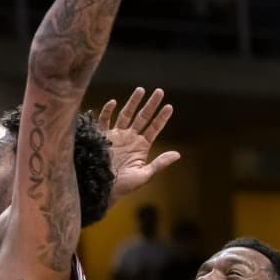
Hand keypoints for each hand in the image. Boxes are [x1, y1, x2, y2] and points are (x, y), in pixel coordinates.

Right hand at [99, 87, 179, 201]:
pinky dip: (108, 111)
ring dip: (133, 102)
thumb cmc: (123, 186)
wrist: (102, 189)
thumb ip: (160, 163)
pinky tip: (114, 102)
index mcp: (141, 146)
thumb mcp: (144, 175)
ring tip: (141, 89)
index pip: (154, 128)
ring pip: (126, 114)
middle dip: (151, 104)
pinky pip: (104, 121)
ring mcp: (116, 136)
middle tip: (159, 91)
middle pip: (142, 117)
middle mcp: (130, 138)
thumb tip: (177, 154)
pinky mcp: (102, 137)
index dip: (161, 118)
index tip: (169, 107)